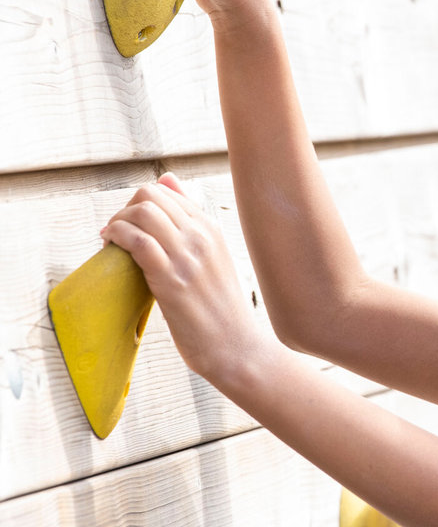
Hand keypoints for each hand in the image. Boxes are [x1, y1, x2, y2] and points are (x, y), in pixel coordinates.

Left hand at [102, 173, 279, 384]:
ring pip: (143, 213)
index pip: (166, 192)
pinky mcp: (172, 279)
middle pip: (150, 195)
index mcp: (212, 229)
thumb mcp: (212, 258)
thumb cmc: (219, 309)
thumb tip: (167, 179)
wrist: (237, 346)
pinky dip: (117, 238)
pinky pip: (138, 242)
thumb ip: (189, 223)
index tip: (128, 227)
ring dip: (117, 222)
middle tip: (116, 234)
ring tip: (111, 243)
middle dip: (124, 209)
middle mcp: (202, 236)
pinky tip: (111, 250)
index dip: (138, 205)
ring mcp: (188, 256)